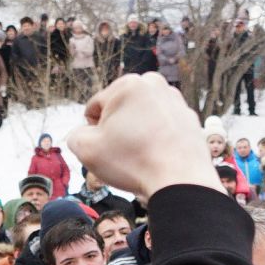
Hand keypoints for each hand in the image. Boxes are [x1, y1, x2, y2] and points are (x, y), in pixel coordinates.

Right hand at [65, 72, 217, 196]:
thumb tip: (83, 133)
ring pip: (142, 118)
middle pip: (120, 109)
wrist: (180, 180)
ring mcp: (175, 100)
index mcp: (127, 85)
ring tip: (141, 155)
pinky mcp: (189, 117)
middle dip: (117, 128)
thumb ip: (75, 135)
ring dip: (136, 132)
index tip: (105, 147)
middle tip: (123, 152)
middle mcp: (154, 84)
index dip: (93, 132)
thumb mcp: (86, 150)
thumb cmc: (132, 162)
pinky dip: (157, 139)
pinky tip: (157, 156)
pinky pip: (162, 127)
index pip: (95, 108)